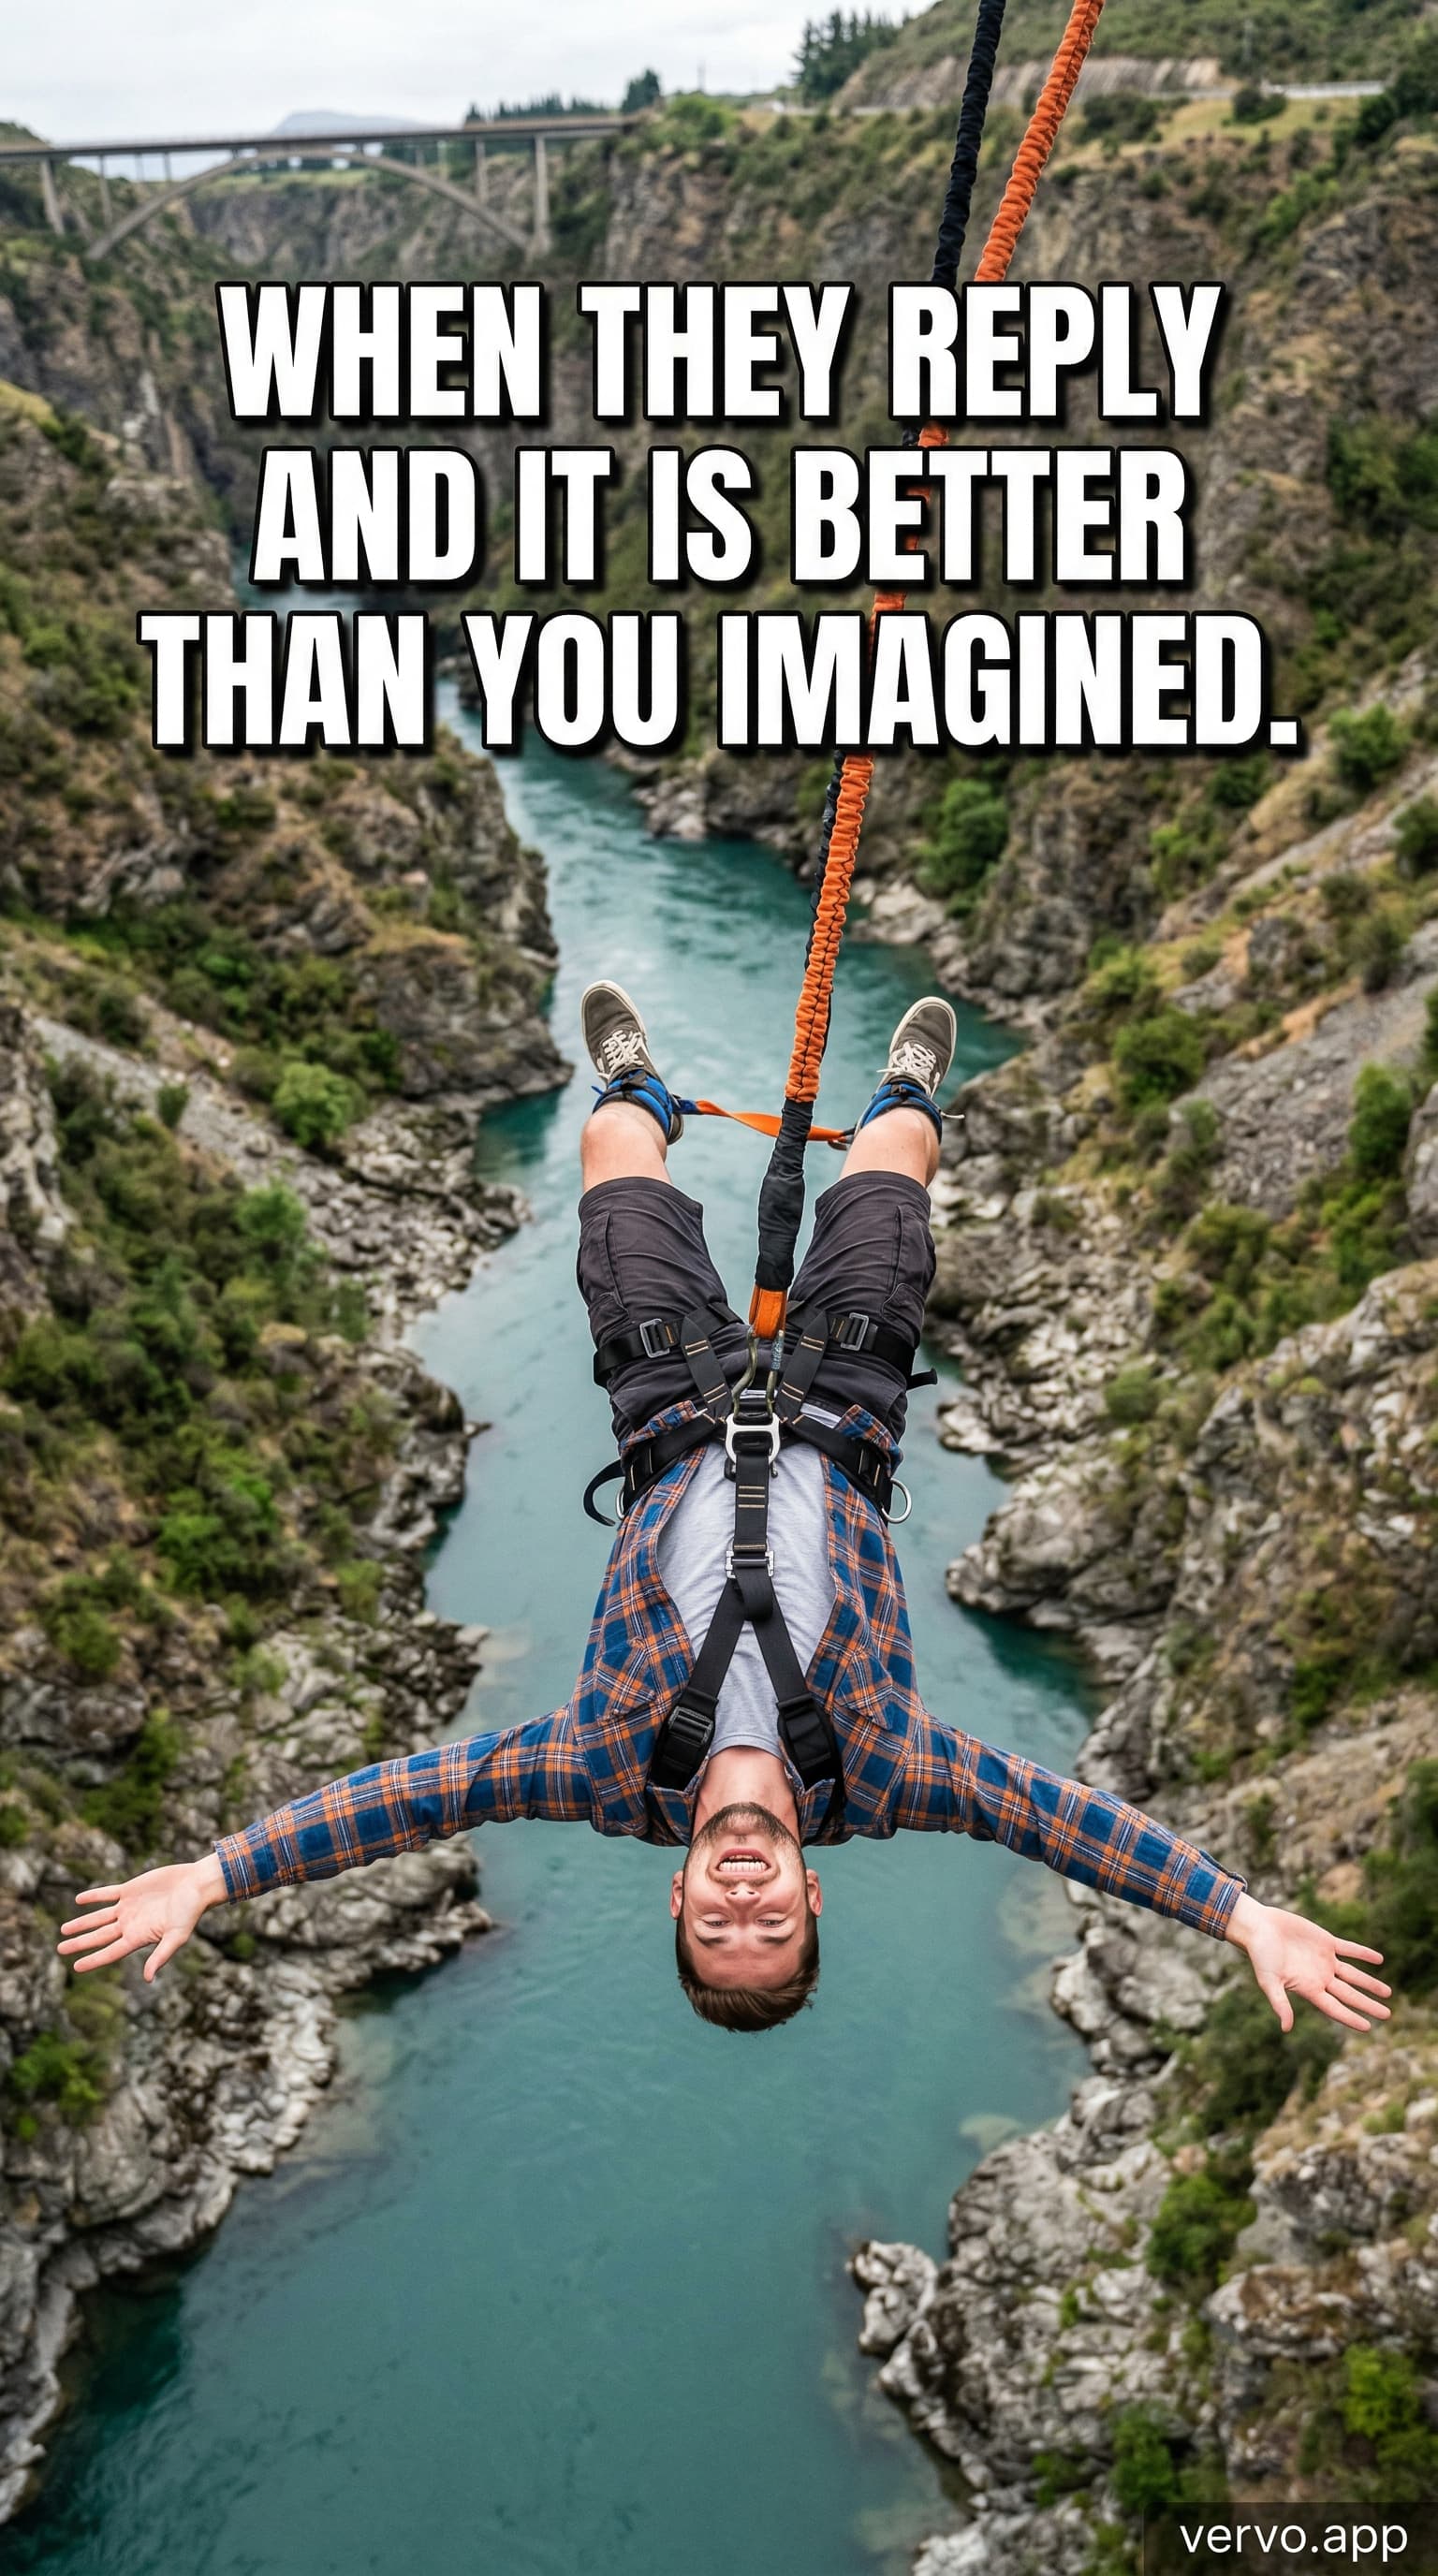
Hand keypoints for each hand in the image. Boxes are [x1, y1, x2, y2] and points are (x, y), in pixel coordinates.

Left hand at [57, 1854, 227, 1982]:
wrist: (196, 1884)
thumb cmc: (190, 1912)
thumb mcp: (177, 1937)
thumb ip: (161, 1956)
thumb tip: (148, 1979)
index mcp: (139, 1938)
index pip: (110, 1952)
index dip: (93, 1960)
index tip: (75, 1967)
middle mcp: (130, 1924)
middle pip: (99, 1937)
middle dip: (79, 1943)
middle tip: (60, 1949)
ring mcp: (129, 1907)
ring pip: (99, 1917)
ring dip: (81, 1923)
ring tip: (63, 1930)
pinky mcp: (130, 1890)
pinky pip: (107, 1894)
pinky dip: (93, 1897)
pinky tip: (79, 1900)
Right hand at [1227, 1891, 1389, 2032]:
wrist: (1259, 1926)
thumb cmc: (1260, 1955)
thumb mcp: (1269, 1982)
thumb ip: (1280, 2003)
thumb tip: (1286, 2028)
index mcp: (1308, 1989)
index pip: (1335, 2008)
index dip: (1351, 2017)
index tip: (1368, 2027)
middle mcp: (1320, 1977)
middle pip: (1349, 1994)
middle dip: (1368, 2004)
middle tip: (1387, 2015)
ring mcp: (1324, 1960)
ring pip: (1353, 1974)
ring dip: (1370, 1982)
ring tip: (1388, 1993)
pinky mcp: (1326, 1941)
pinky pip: (1349, 1949)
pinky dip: (1364, 1954)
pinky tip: (1379, 1959)